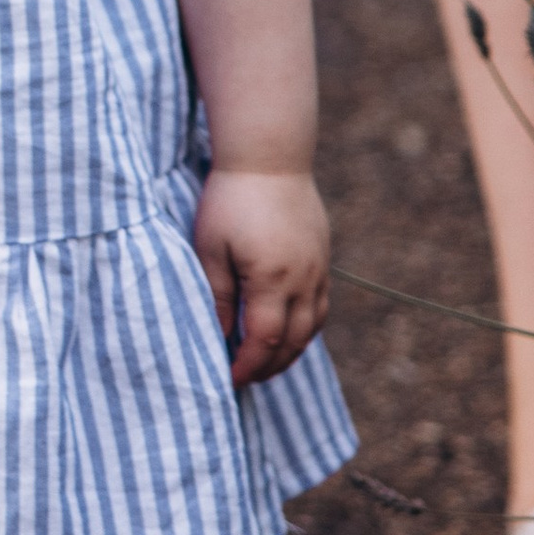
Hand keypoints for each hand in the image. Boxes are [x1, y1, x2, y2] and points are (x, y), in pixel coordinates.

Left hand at [191, 166, 330, 387]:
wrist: (270, 156)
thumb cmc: (231, 199)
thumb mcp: (211, 248)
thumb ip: (216, 295)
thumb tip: (220, 336)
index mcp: (271, 280)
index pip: (264, 341)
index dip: (247, 366)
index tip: (229, 378)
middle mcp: (303, 280)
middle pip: (293, 342)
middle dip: (269, 367)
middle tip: (244, 378)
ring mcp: (318, 269)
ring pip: (313, 327)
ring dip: (291, 351)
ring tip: (265, 362)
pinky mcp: (323, 257)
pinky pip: (320, 305)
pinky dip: (305, 327)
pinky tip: (286, 330)